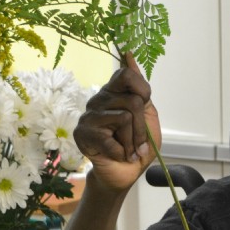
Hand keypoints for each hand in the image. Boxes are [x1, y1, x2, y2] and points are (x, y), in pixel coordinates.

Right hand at [74, 52, 160, 192]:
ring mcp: (89, 115)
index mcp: (114, 92)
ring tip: (128, 150)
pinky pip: (111, 137)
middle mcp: (99, 99)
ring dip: (133, 142)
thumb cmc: (137, 146)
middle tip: (139, 144)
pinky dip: (121, 151)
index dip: (142, 89)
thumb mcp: (147, 117)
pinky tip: (116, 154)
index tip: (144, 105)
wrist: (124, 175)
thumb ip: (141, 90)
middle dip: (143, 128)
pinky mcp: (82, 132)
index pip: (126, 74)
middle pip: (132, 101)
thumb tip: (129, 54)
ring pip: (125, 118)